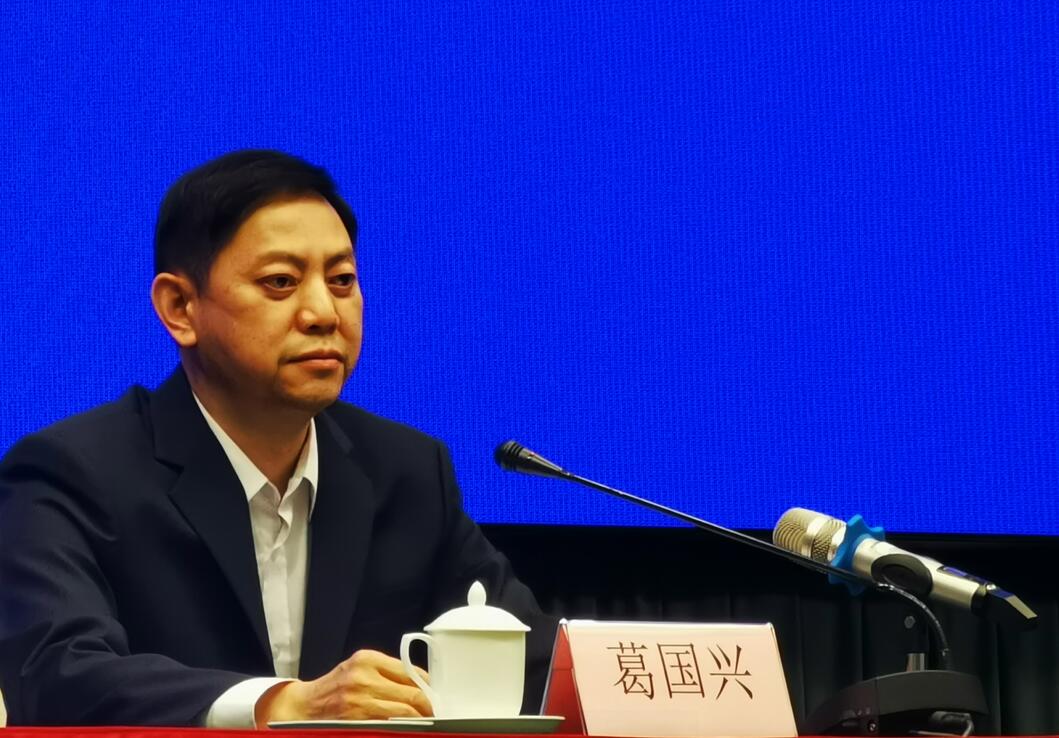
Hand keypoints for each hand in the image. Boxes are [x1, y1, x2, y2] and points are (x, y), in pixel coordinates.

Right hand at [256, 649, 432, 724]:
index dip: (429, 687)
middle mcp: (363, 677)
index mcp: (367, 659)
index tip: (438, 696)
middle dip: (429, 706)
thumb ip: (387, 672)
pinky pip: (389, 725)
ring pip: (404, 713)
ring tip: (428, 722)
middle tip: (438, 713)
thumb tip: (423, 684)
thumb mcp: (359, 668)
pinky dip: (402, 727)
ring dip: (420, 720)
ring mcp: (359, 701)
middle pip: (412, 694)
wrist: (303, 706)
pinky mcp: (355, 721)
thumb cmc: (336, 687)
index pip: (412, 672)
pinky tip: (407, 728)